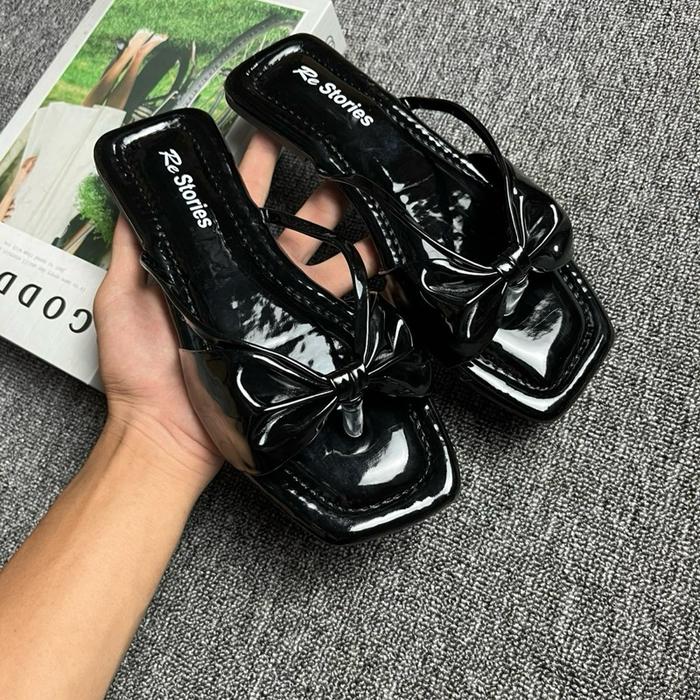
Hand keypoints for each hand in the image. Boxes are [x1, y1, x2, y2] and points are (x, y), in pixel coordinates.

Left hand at [93, 131, 378, 489]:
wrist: (165, 429)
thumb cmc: (137, 366)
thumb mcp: (120, 295)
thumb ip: (131, 246)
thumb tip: (133, 194)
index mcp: (214, 261)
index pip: (237, 203)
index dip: (252, 167)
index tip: (266, 128)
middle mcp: (251, 278)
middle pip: (289, 223)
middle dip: (313, 188)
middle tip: (336, 155)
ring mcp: (278, 306)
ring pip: (321, 256)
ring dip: (343, 226)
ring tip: (365, 193)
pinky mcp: (297, 335)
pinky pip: (335, 304)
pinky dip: (358, 279)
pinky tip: (375, 254)